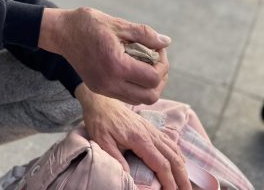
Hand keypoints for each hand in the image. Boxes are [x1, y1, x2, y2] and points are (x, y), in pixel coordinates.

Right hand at [39, 7, 169, 103]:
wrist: (61, 32)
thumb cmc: (88, 24)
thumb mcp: (117, 24)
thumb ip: (144, 34)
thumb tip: (166, 42)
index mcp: (116, 65)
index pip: (153, 78)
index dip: (163, 64)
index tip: (157, 49)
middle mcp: (109, 82)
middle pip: (150, 96)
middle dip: (160, 79)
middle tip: (156, 61)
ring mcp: (103, 88)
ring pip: (139, 100)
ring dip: (149, 86)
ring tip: (146, 66)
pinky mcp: (98, 88)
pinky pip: (126, 96)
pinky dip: (136, 88)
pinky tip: (133, 69)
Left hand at [75, 85, 190, 189]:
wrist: (101, 102)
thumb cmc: (100, 121)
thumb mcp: (102, 140)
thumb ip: (116, 158)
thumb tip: (128, 176)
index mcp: (140, 139)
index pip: (161, 164)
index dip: (169, 181)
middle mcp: (150, 134)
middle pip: (174, 159)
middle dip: (182, 178)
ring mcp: (152, 130)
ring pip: (174, 151)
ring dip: (182, 168)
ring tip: (185, 182)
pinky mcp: (151, 128)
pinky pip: (170, 143)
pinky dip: (178, 155)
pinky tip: (180, 163)